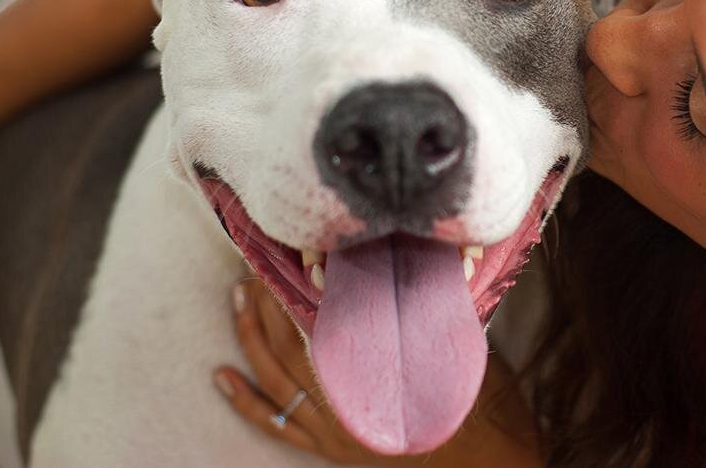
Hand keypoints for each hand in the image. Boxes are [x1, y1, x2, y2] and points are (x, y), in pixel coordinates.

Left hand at [215, 278, 542, 467]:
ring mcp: (333, 429)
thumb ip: (431, 311)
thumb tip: (420, 260)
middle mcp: (349, 403)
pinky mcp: (327, 447)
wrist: (483, 459)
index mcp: (379, 373)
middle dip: (270, 303)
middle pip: (292, 345)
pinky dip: (245, 400)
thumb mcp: (456, 347)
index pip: (326, 323)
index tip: (290, 257)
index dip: (301, 290)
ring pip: (276, 378)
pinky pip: (276, 422)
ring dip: (252, 336)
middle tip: (258, 266)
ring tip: (238, 298)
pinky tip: (222, 376)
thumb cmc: (475, 399)